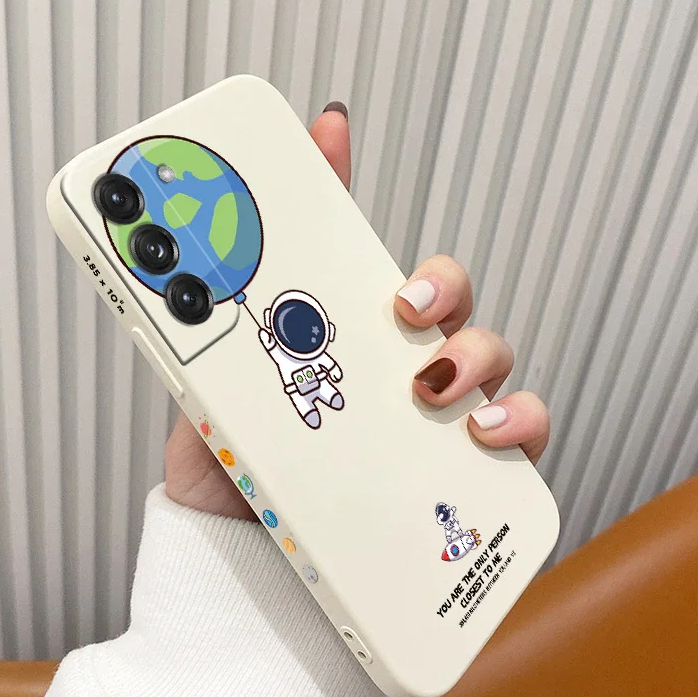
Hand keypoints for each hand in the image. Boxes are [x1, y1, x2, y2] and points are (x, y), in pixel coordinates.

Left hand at [166, 102, 549, 519]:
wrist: (237, 561)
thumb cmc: (231, 474)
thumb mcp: (210, 393)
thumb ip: (206, 328)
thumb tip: (177, 259)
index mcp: (342, 341)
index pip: (361, 259)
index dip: (344, 189)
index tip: (324, 135)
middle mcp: (394, 371)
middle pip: (446, 300)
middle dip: (438, 285)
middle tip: (402, 309)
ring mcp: (433, 421)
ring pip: (490, 358)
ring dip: (478, 355)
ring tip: (435, 385)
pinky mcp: (461, 477)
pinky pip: (520, 438)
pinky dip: (519, 423)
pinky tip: (485, 433)